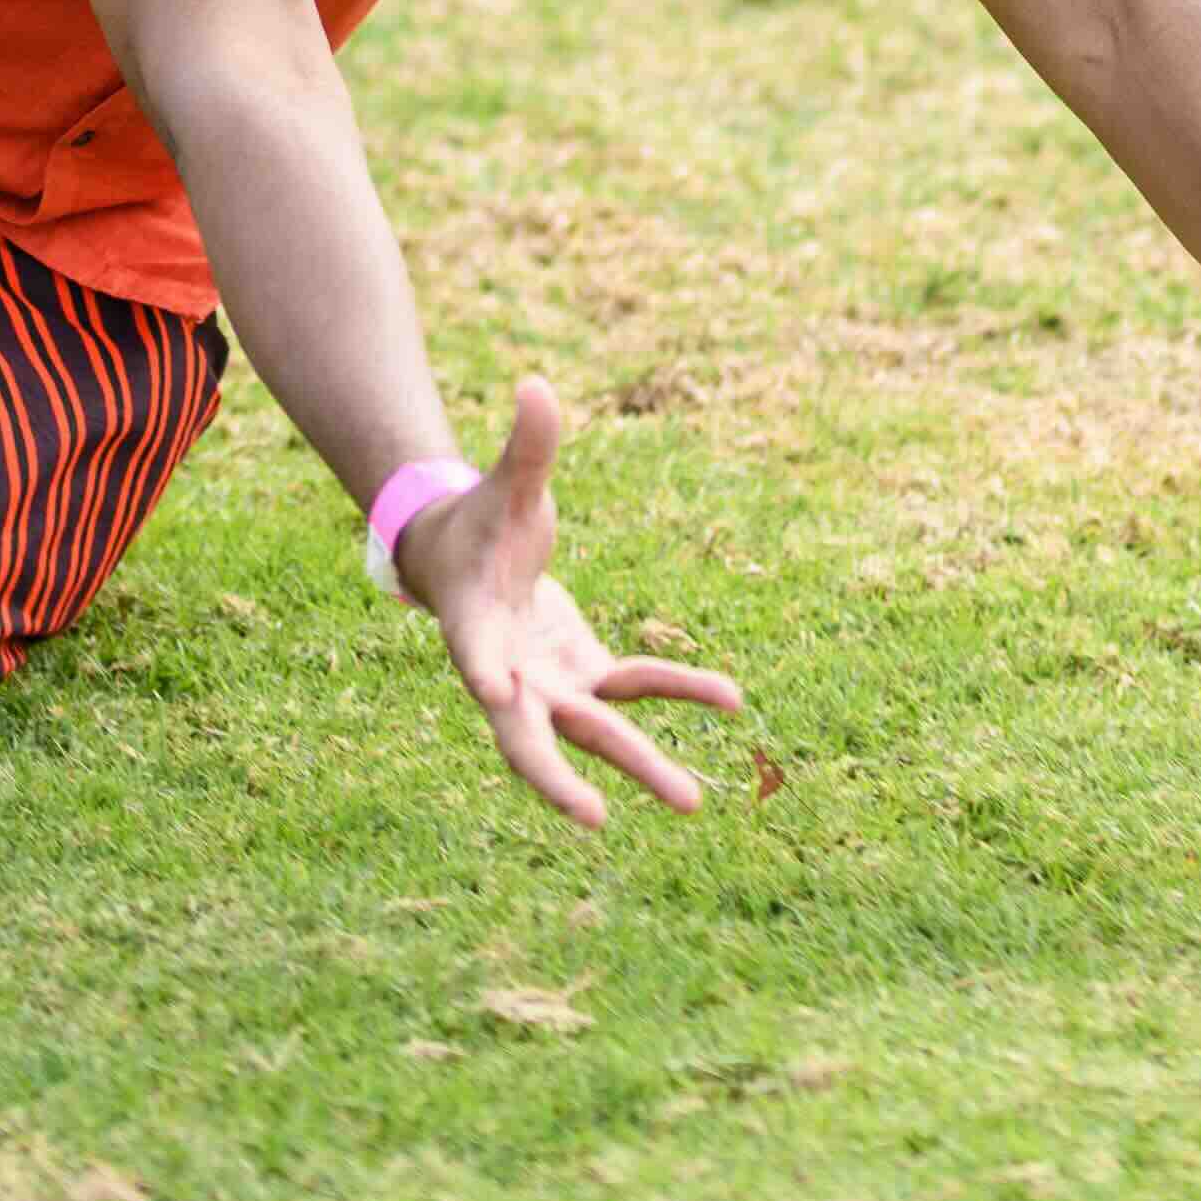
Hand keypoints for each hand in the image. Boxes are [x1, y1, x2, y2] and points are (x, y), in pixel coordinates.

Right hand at [392, 371, 744, 825]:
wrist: (469, 559)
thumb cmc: (480, 520)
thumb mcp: (505, 484)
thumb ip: (527, 446)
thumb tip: (538, 383)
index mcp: (476, 627)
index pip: (478, 656)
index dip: (488, 675)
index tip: (501, 691)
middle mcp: (508, 673)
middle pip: (531, 735)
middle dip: (560, 778)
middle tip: (596, 817)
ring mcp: (549, 683)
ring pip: (595, 733)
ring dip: (642, 764)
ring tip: (695, 804)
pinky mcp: (582, 676)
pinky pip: (634, 689)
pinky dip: (678, 690)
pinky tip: (731, 701)